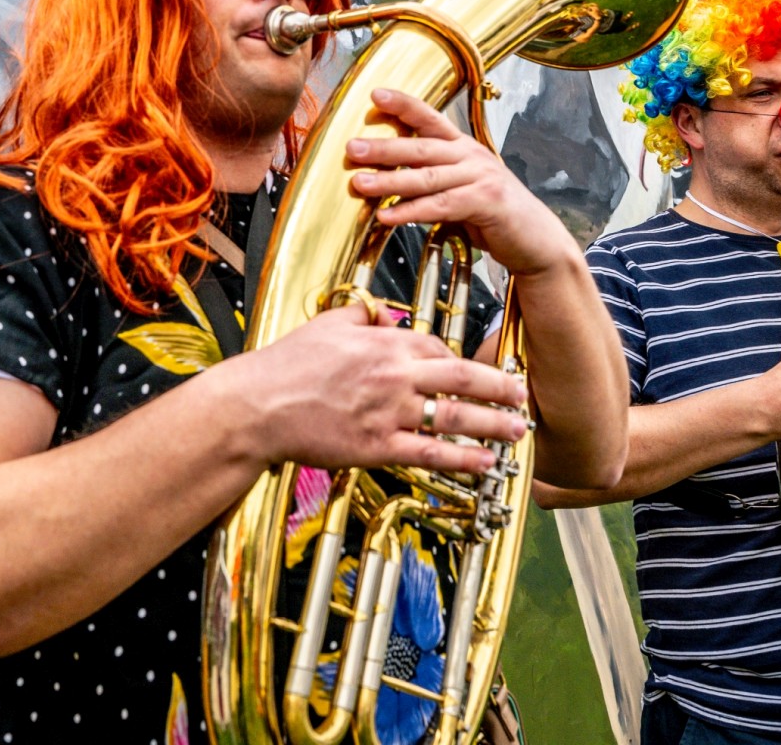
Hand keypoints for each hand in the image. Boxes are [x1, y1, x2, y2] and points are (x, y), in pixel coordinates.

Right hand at [225, 303, 530, 474]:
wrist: (257, 405)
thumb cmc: (286, 366)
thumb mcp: (328, 325)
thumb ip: (363, 318)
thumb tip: (386, 317)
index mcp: (383, 344)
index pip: (437, 348)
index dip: (463, 361)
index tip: (480, 371)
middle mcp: (393, 375)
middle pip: (460, 378)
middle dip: (499, 386)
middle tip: (523, 394)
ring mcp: (388, 413)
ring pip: (453, 417)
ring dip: (492, 424)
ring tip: (517, 430)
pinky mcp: (377, 447)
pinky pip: (429, 454)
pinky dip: (461, 459)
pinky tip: (484, 463)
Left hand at [344, 88, 576, 276]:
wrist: (536, 240)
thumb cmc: (493, 215)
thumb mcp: (461, 188)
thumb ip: (431, 180)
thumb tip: (385, 178)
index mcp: (464, 147)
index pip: (431, 119)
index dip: (404, 105)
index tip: (375, 94)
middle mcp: (472, 156)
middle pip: (422, 148)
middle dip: (384, 147)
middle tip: (352, 148)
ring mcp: (481, 178)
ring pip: (427, 178)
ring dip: (390, 181)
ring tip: (359, 183)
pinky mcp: (486, 203)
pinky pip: (440, 206)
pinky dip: (411, 211)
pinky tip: (387, 216)